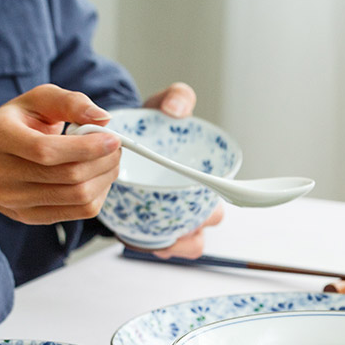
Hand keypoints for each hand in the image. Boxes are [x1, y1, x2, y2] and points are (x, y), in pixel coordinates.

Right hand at [0, 84, 120, 229]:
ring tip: (111, 163)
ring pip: (78, 198)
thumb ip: (70, 103)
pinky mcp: (29, 216)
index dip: (87, 147)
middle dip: (103, 162)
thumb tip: (103, 118)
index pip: (47, 150)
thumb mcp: (37, 102)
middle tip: (117, 150)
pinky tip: (99, 180)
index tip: (113, 140)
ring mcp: (13, 199)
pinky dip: (98, 195)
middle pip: (68, 176)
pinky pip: (78, 213)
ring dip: (105, 180)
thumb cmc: (17, 125)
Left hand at [141, 81, 223, 256]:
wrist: (118, 140)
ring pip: (191, 241)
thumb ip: (176, 97)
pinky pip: (168, 246)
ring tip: (158, 238)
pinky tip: (148, 241)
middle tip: (174, 224)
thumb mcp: (162, 104)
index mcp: (205, 174)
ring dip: (178, 243)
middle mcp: (197, 198)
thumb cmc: (151, 126)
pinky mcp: (159, 227)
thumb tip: (176, 111)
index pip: (226, 194)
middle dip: (195, 228)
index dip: (224, 207)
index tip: (208, 211)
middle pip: (208, 222)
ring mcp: (180, 216)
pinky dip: (160, 247)